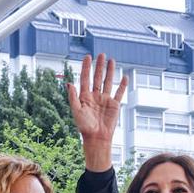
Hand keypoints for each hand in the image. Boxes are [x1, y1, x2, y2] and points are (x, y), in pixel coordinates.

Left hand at [67, 53, 127, 171]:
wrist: (97, 138)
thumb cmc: (84, 127)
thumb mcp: (76, 111)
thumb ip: (73, 97)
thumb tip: (69, 83)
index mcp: (85, 97)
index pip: (86, 78)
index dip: (86, 67)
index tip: (88, 57)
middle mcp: (95, 96)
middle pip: (98, 78)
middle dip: (99, 66)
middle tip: (101, 54)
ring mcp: (105, 100)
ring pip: (108, 82)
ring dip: (110, 71)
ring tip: (111, 60)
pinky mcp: (114, 105)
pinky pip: (119, 93)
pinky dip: (122, 85)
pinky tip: (124, 76)